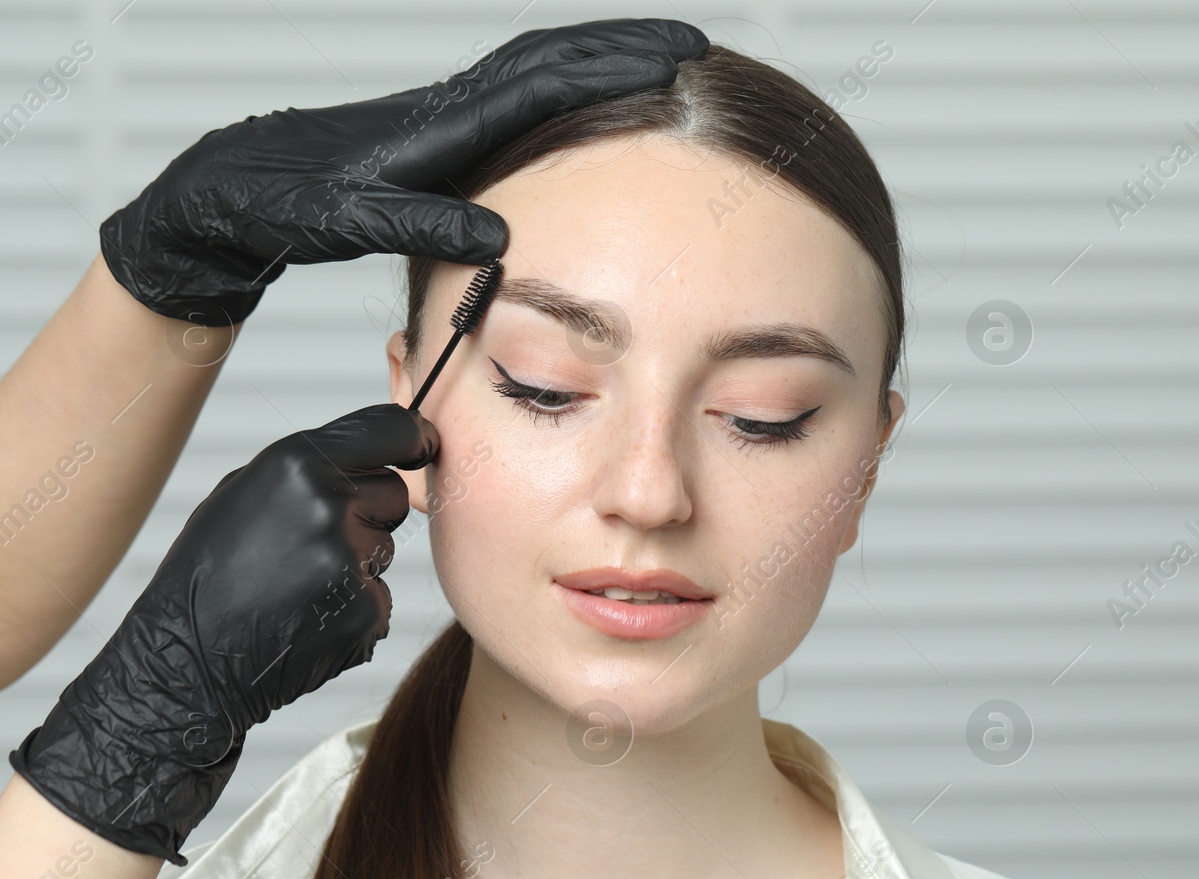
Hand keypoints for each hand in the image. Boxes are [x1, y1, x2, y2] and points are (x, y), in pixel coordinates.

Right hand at [8, 404, 437, 864]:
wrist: (187, 661)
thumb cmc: (209, 571)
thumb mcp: (243, 492)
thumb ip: (309, 467)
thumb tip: (376, 454)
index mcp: (298, 464)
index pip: (391, 428)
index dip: (414, 435)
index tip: (425, 443)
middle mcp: (329, 506)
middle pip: (394, 494)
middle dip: (367, 511)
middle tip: (310, 542)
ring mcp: (350, 562)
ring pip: (385, 547)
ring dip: (356, 563)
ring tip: (296, 584)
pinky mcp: (365, 612)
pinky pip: (380, 596)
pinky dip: (353, 607)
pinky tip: (306, 617)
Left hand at [99, 18, 707, 325]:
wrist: (238, 187)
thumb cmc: (286, 205)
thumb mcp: (350, 223)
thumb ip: (423, 227)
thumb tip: (501, 244)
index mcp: (440, 126)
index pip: (543, 86)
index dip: (610, 72)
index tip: (671, 65)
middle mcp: (450, 107)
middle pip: (553, 56)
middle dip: (625, 46)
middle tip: (692, 45)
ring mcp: (449, 113)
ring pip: (539, 67)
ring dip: (602, 57)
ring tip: (661, 62)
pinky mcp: (444, 129)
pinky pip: (522, 94)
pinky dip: (569, 84)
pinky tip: (591, 100)